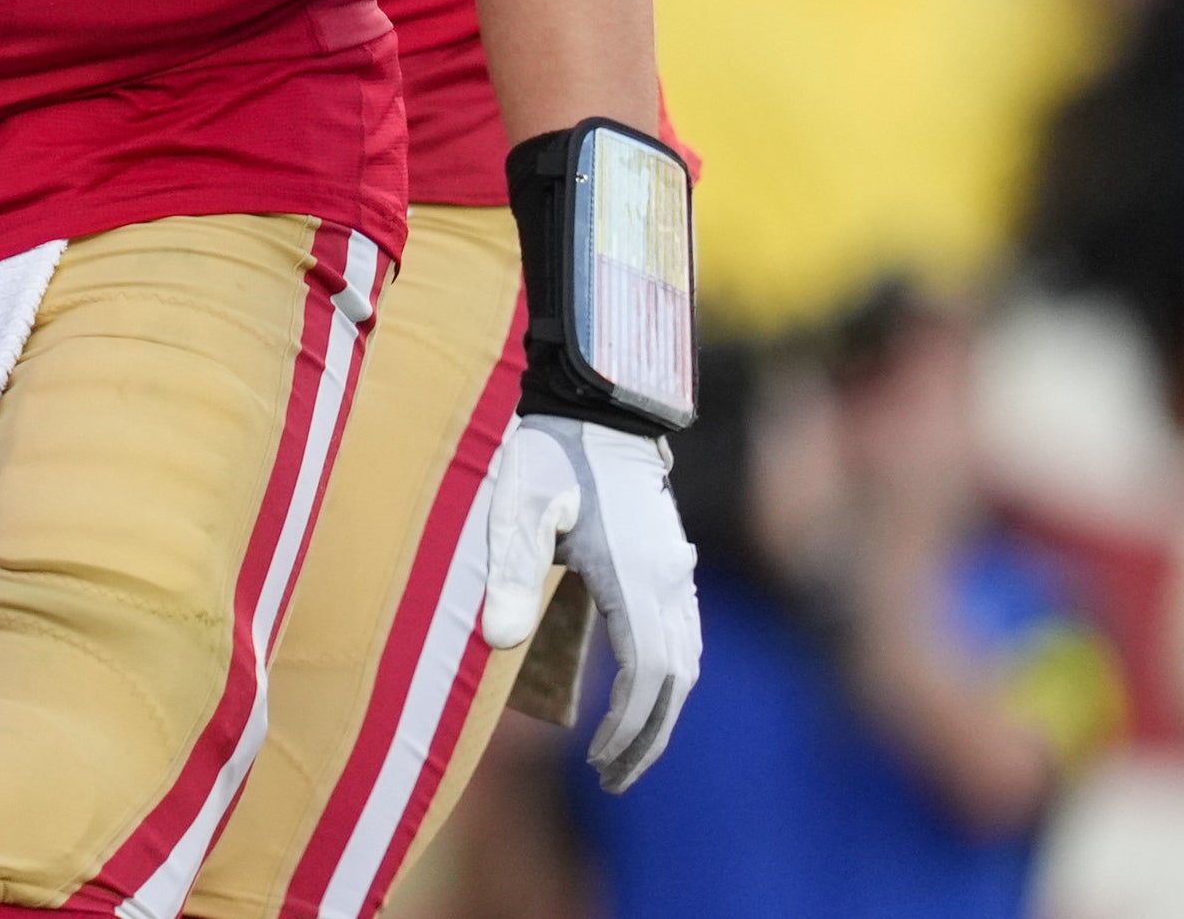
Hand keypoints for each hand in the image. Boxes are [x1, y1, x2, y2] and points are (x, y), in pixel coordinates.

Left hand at [483, 412, 703, 789]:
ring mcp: (678, 571)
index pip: (648, 677)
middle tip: (612, 780)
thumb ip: (508, 568)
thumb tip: (496, 641)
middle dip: (647, 737)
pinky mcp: (674, 561)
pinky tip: (648, 695)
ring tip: (626, 753)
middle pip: (675, 682)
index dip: (628, 729)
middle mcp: (669, 581)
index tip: (599, 766)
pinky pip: (685, 638)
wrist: (598, 405)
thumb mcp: (518, 504)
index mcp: (635, 577)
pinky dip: (670, 678)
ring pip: (687, 663)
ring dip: (662, 712)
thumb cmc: (549, 452)